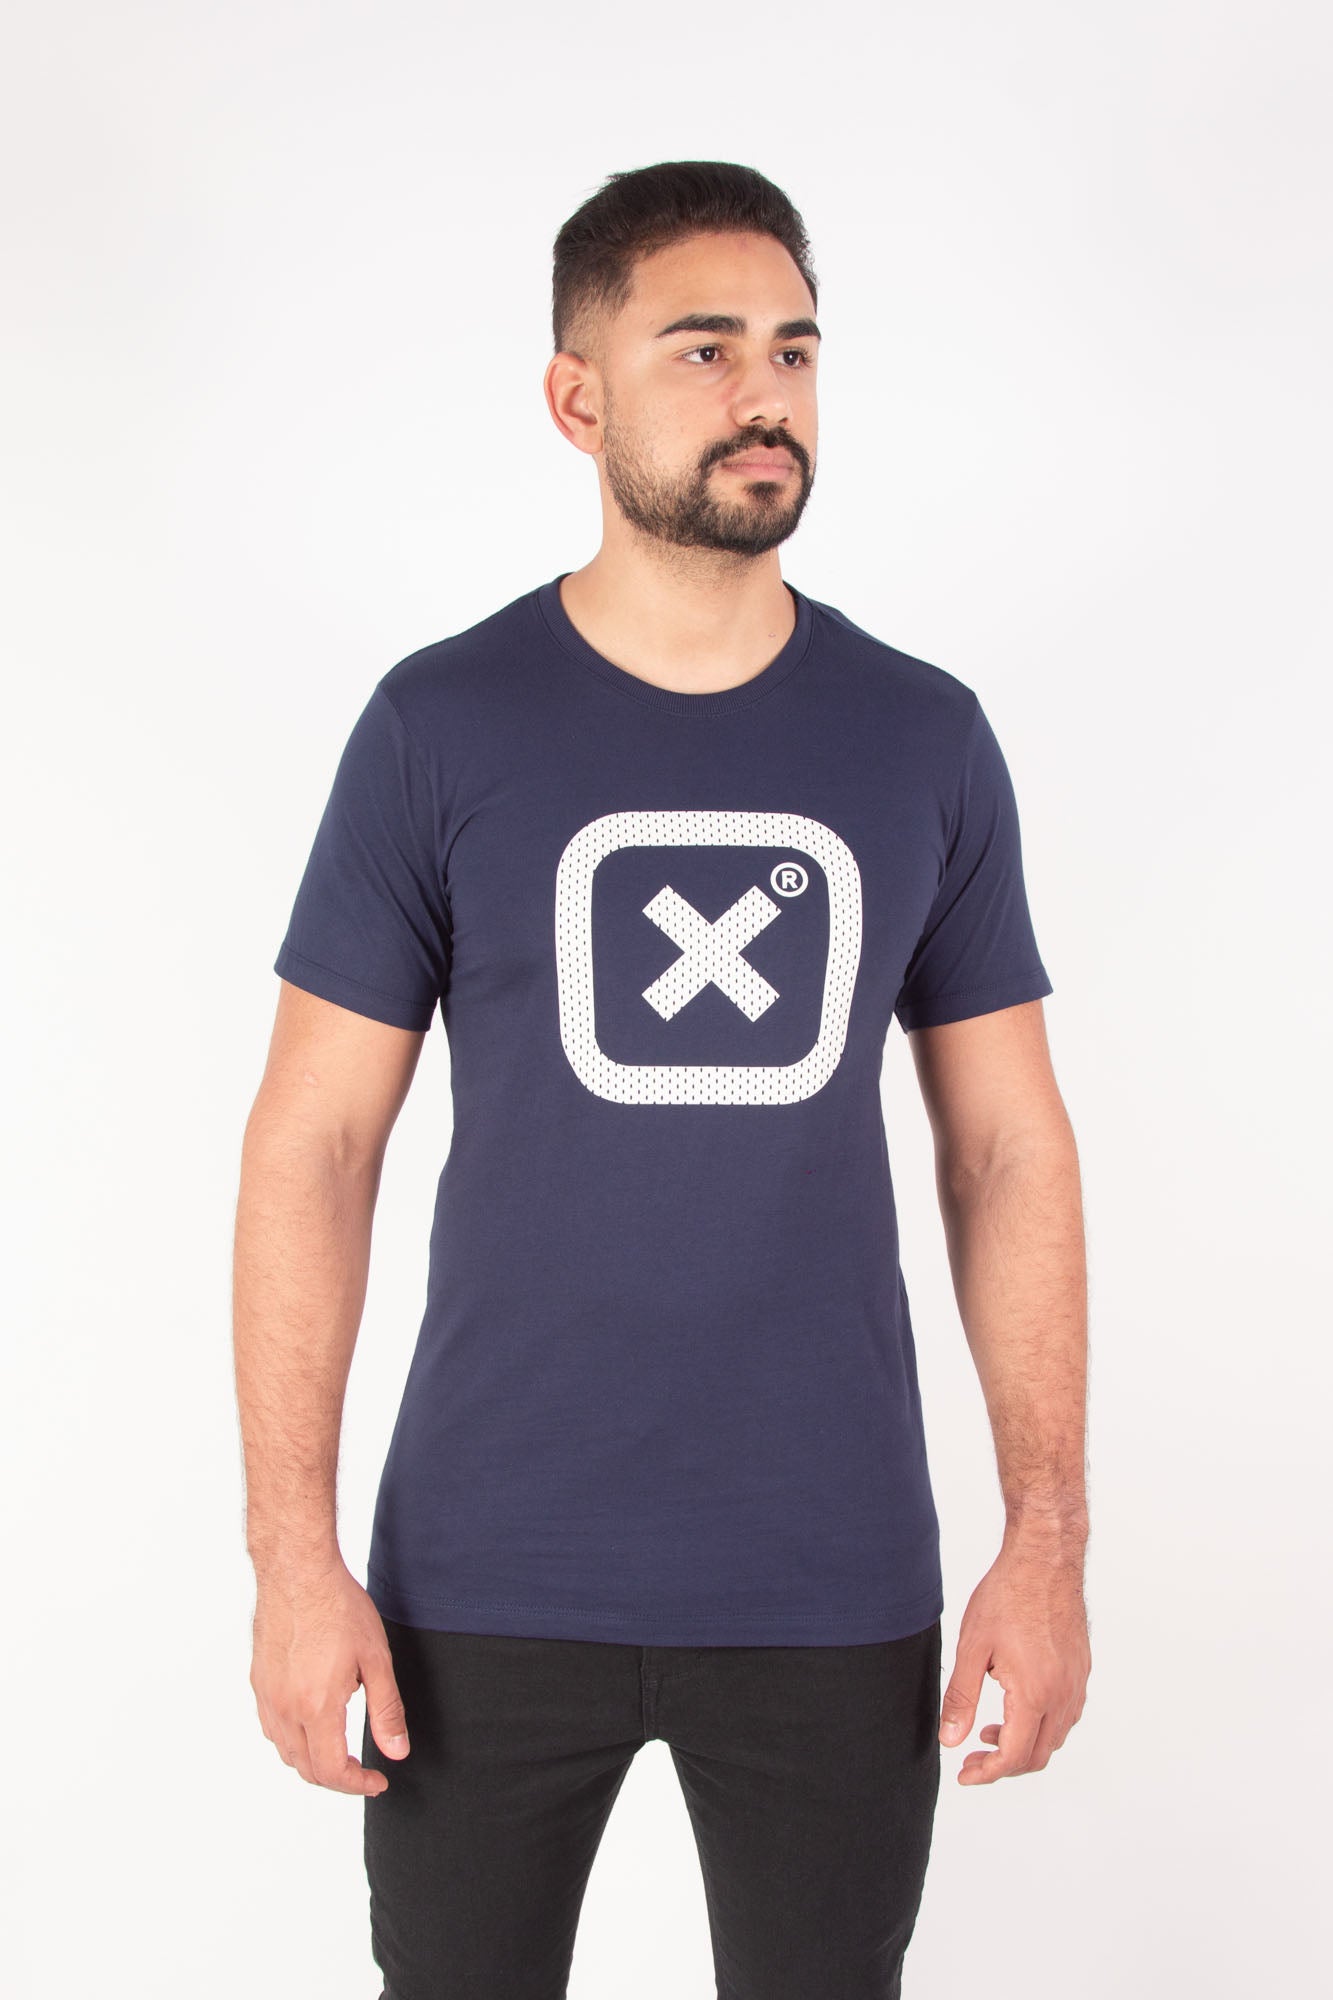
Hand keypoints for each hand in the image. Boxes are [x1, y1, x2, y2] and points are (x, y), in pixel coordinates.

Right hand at [250, 1559, 408, 1794]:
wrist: (297, 1571)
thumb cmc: (338, 1607)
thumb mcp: (376, 1659)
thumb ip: (386, 1710)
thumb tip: (396, 1751)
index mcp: (317, 1707)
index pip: (332, 1770)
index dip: (358, 1785)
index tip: (377, 1780)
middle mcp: (285, 1708)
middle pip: (306, 1768)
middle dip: (338, 1779)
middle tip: (363, 1772)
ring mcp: (267, 1695)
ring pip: (285, 1752)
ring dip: (313, 1762)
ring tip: (339, 1751)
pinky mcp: (258, 1680)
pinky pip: (271, 1728)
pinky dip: (292, 1741)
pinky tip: (310, 1724)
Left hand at [938, 1536, 1090, 1783]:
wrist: (1045, 1559)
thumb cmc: (1008, 1595)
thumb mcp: (972, 1648)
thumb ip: (961, 1698)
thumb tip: (951, 1740)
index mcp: (1035, 1695)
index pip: (1014, 1756)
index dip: (987, 1772)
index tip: (965, 1774)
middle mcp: (1063, 1696)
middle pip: (1038, 1755)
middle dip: (1004, 1764)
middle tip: (973, 1756)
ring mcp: (1076, 1683)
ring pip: (1055, 1737)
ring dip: (1024, 1745)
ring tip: (990, 1730)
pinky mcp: (1081, 1669)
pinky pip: (1066, 1714)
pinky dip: (1041, 1724)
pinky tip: (1017, 1705)